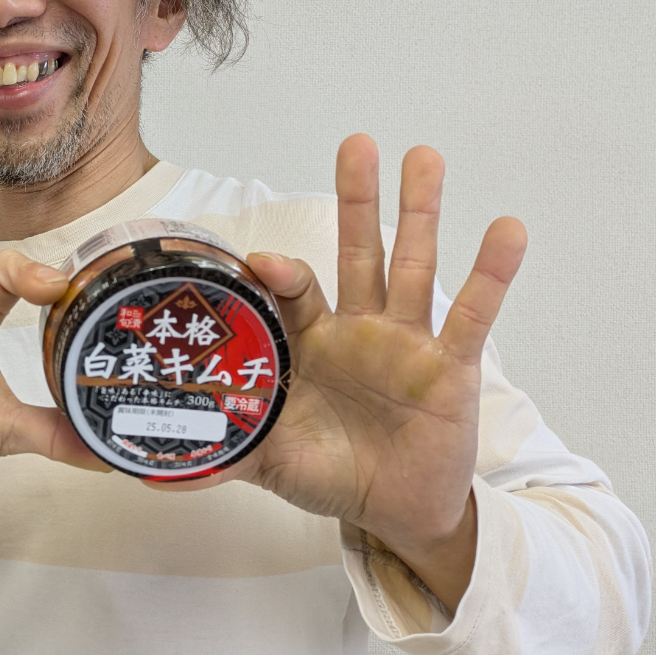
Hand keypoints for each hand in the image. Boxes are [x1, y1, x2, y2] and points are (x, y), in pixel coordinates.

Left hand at [238, 135, 526, 609]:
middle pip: (357, 252)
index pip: (294, 291)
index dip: (280, 273)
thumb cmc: (330, 472)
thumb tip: (149, 471)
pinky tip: (507, 229)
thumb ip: (223, 451)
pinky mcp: (450, 367)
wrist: (393, 511)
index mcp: (310, 343)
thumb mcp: (270, 459)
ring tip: (425, 156)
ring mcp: (405, 342)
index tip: (264, 262)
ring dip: (420, 212)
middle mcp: (358, 329)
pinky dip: (492, 274)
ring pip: (413, 266)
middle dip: (356, 199)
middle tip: (357, 143)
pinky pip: (473, 315)